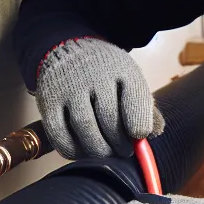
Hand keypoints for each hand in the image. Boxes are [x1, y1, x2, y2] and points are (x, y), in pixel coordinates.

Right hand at [35, 37, 163, 158]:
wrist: (67, 49)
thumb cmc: (105, 74)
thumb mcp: (129, 80)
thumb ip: (145, 107)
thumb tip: (154, 134)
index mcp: (121, 67)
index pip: (135, 96)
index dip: (140, 122)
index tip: (139, 136)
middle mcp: (94, 75)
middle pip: (110, 118)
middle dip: (120, 143)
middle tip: (124, 152)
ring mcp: (69, 88)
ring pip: (85, 128)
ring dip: (99, 149)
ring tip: (106, 153)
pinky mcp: (48, 102)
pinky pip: (59, 134)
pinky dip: (73, 150)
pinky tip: (83, 151)